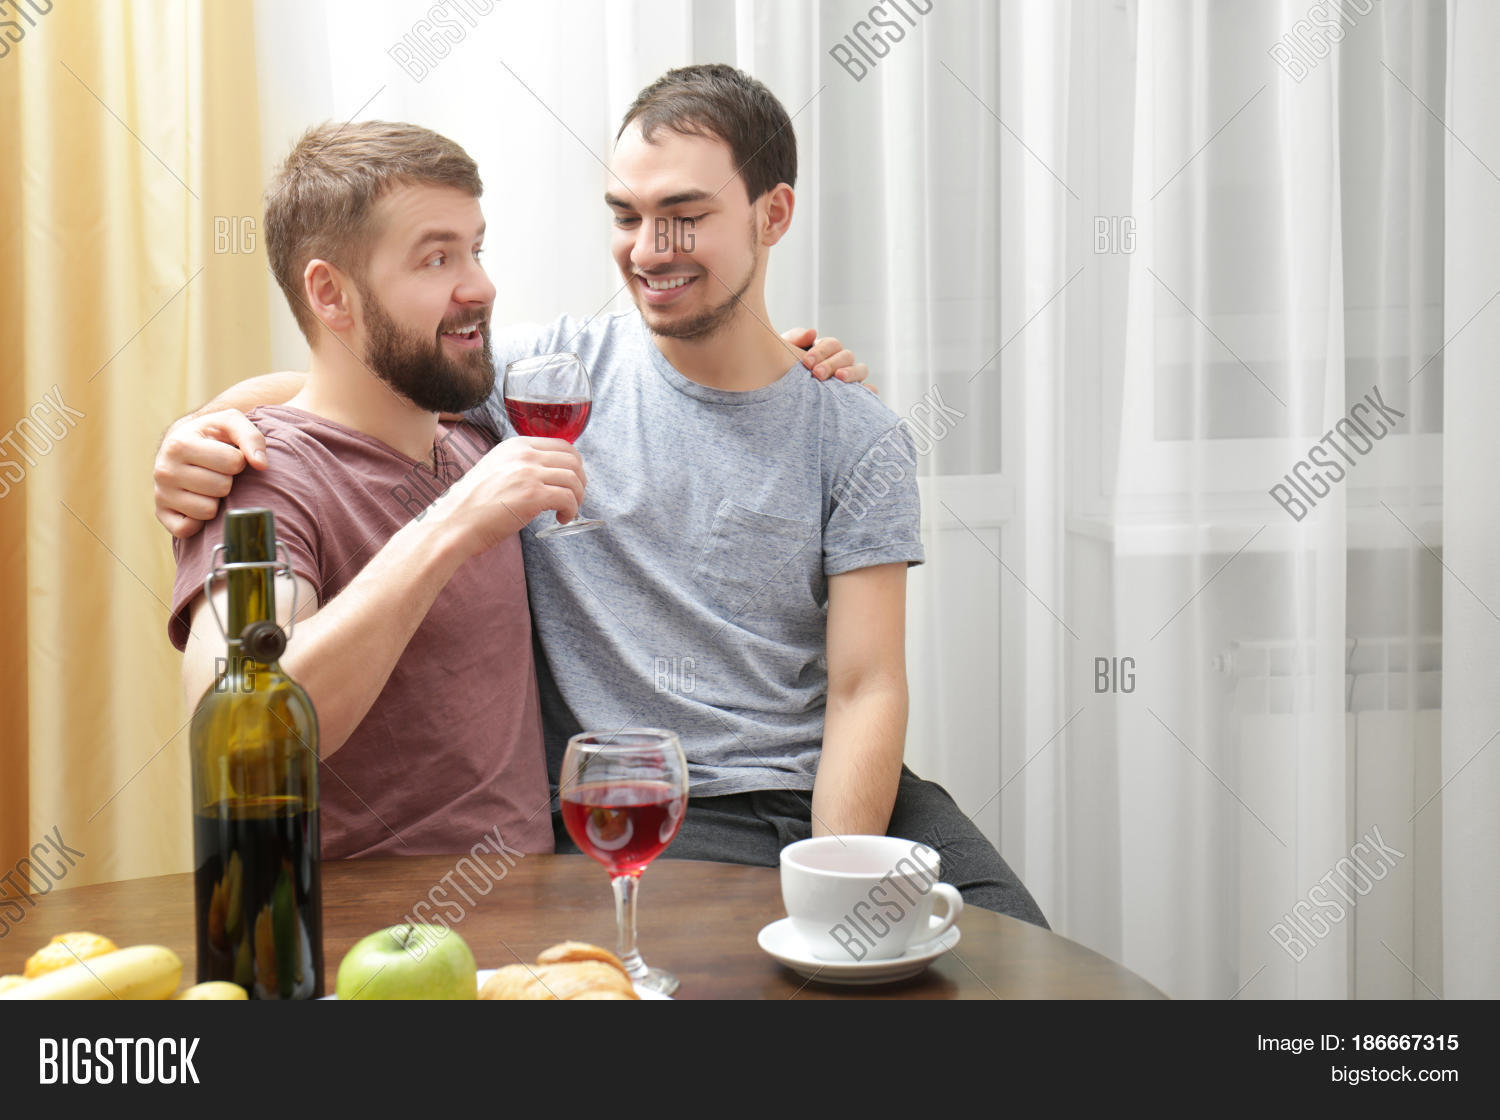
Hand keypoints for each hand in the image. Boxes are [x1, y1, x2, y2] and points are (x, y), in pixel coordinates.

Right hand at [154, 409, 267, 537]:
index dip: (238, 460)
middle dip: (228, 480)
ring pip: (208, 511)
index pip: (233, 463)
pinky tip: (198, 502)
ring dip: (216, 500)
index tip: (229, 455)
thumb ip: (251, 438)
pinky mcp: (162, 515)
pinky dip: (199, 521)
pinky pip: (189, 529)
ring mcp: (161, 494)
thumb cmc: (211, 434)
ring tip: (208, 484)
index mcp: (179, 444)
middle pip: (222, 487)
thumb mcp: (230, 423)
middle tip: (218, 471)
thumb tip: (261, 465)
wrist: (181, 444)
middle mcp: (164, 470)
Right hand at [428, 436, 587, 555]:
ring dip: (577, 497)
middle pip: (573, 459)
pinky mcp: (533, 495)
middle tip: (573, 497)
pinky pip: (569, 498)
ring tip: (567, 511)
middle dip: (580, 481)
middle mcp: (524, 454)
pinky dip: (571, 510)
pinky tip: (561, 518)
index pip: (562, 444)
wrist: (452, 523)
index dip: (573, 464)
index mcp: (516, 445)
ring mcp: (529, 473)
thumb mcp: (495, 469)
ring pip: (574, 479)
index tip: (570, 481)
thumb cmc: (472, 505)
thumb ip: (519, 466)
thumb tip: (547, 474)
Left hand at [779, 327, 873, 391]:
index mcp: (825, 351)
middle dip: (832, 364)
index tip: (806, 362)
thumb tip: (812, 333)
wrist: (781, 394)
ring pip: (861, 370)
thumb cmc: (782, 371)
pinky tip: (859, 396)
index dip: (821, 351)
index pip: (832, 344)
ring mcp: (850, 378)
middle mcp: (840, 363)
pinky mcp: (855, 396)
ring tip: (838, 378)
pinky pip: (869, 392)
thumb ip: (795, 339)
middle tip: (817, 374)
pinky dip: (868, 392)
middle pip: (847, 356)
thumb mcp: (784, 353)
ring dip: (852, 373)